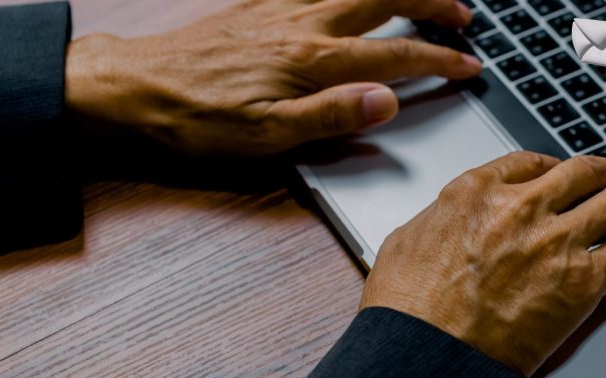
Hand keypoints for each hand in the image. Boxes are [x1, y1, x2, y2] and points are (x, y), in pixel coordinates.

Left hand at [64, 0, 480, 155]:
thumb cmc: (198, 117)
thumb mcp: (268, 135)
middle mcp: (301, 24)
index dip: (439, 60)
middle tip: (464, 16)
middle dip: (432, 4)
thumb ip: (333, 115)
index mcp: (311, 61)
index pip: (395, 55)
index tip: (468, 66)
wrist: (137, 88)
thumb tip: (387, 100)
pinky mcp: (260, 4)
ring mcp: (281, 8)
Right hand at [360, 153, 605, 376]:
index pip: (532, 162)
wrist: (427, 356)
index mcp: (475, 192)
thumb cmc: (408, 311)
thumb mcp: (407, 242)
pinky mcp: (579, 283)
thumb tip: (449, 221)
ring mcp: (553, 241)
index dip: (560, 166)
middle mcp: (520, 207)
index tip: (572, 174)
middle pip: (583, 174)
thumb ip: (440, 220)